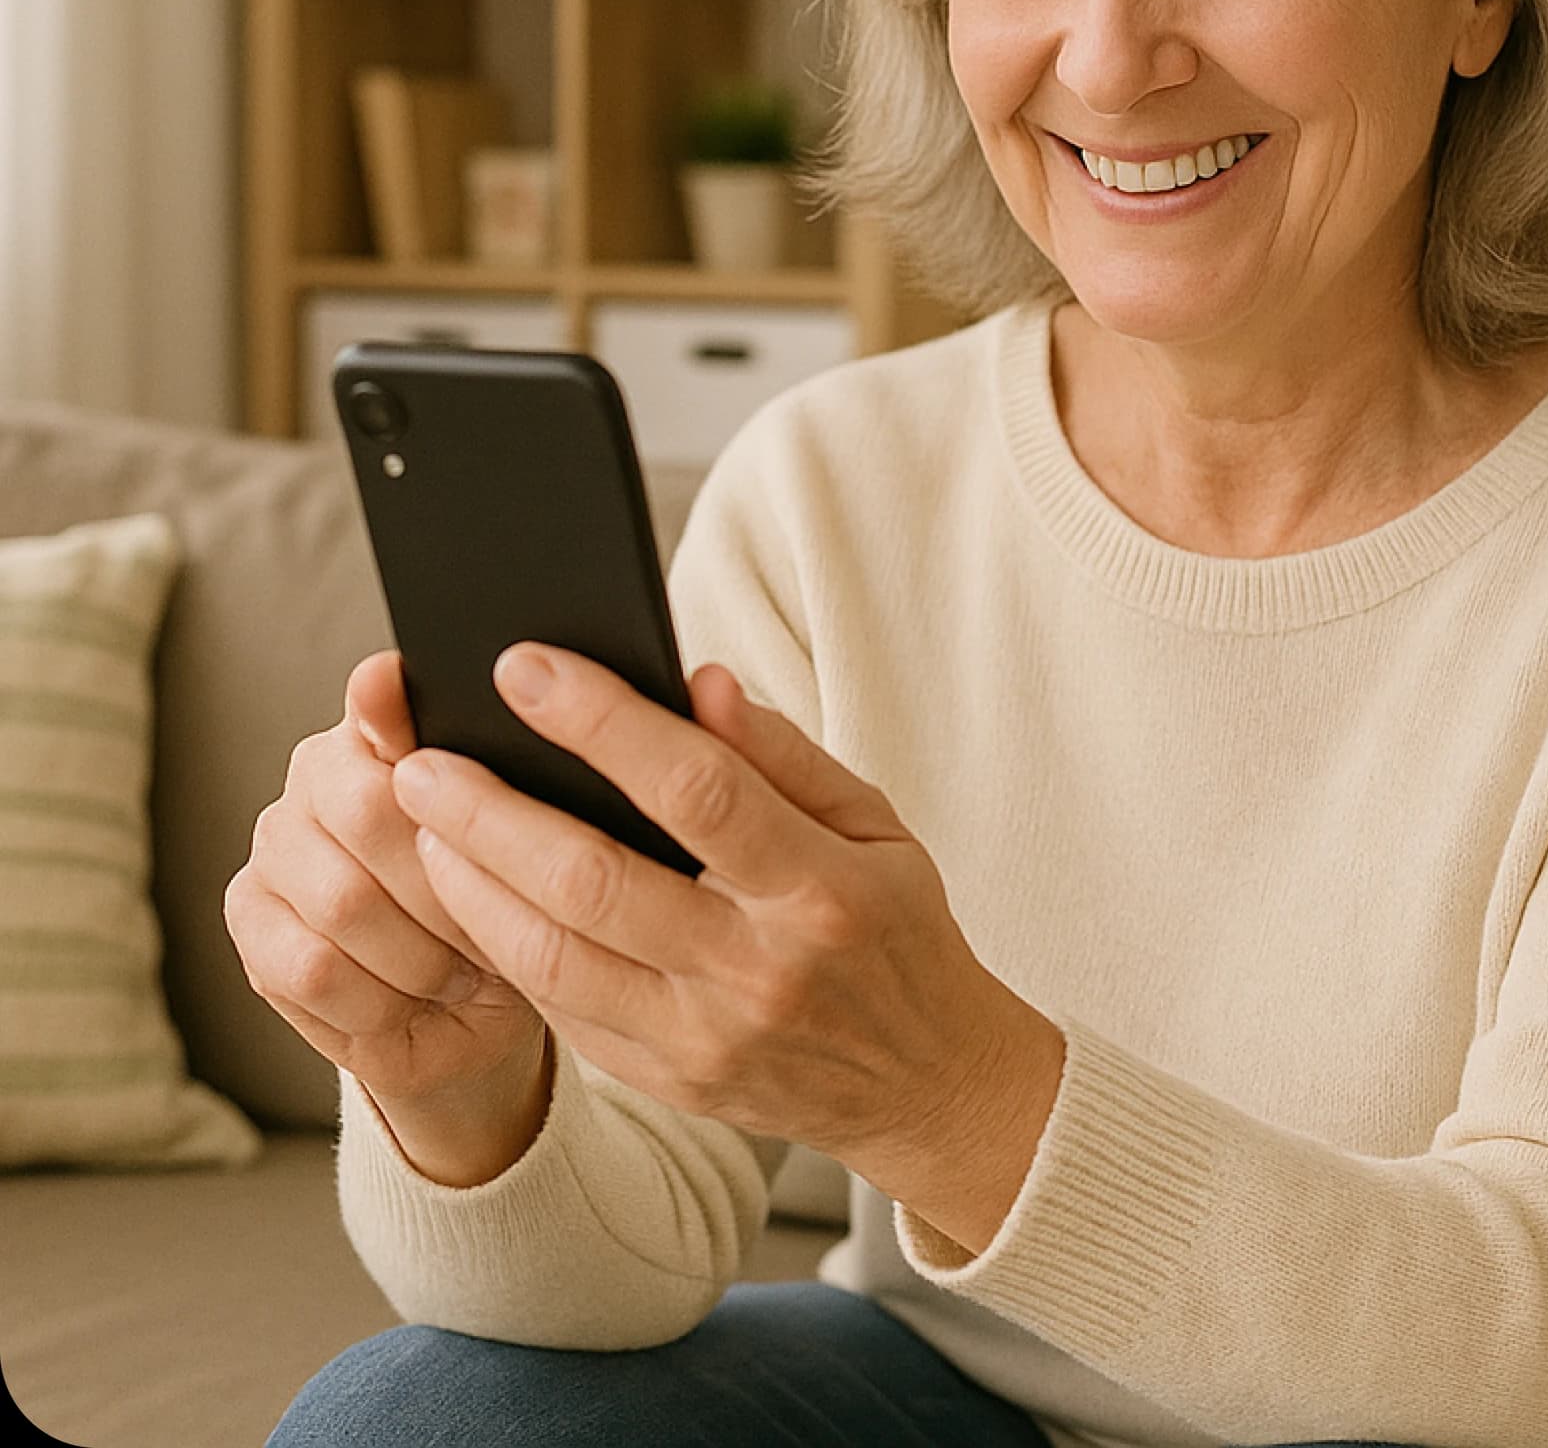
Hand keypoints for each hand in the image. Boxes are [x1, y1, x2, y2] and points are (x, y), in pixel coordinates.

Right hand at [223, 649, 546, 1108]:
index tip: (445, 773)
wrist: (476, 1005)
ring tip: (458, 967)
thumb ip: (475, 757)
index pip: (382, 706)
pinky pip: (312, 966)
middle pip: (370, 810)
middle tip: (494, 920)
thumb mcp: (523, 833)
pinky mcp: (251, 923)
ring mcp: (276, 847)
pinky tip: (408, 999)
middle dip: (447, 884)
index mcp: (384, 725)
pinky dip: (377, 996)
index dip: (408, 735)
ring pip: (343, 899)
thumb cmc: (505, 904)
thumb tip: (395, 679)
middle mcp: (317, 772)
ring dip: (420, 951)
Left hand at [385, 644, 1061, 1214]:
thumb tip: (696, 682)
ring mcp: (705, 1039)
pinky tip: (470, 891)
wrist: (923, 1084)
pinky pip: (559, 1011)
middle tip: (422, 759)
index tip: (527, 667)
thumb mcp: (873, 824)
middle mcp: (758, 971)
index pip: (697, 791)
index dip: (603, 723)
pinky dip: (500, 945)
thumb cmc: (891, 928)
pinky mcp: (667, 1082)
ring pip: (551, 958)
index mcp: (820, 889)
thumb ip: (783, 753)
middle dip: (490, 813)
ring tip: (423, 821)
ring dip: (470, 883)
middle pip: (594, 882)